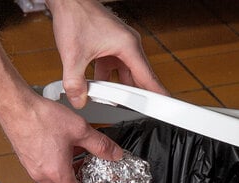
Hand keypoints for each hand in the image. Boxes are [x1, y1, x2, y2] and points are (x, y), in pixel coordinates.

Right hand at [0, 89, 120, 182]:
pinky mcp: (26, 159)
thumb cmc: (40, 117)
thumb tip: (114, 154)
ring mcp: (32, 168)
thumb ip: (100, 144)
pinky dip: (55, 173)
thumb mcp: (79, 130)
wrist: (14, 105)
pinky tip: (63, 158)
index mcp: (56, 173)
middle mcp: (42, 175)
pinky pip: (43, 175)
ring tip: (78, 172)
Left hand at [46, 0, 167, 107]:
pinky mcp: (111, 47)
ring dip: (119, 88)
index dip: (158, 95)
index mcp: (128, 46)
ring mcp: (121, 46)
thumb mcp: (72, 54)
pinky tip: (98, 88)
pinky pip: (116, 69)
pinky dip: (109, 80)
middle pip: (139, 78)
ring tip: (112, 101)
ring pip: (127, 75)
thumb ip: (75, 82)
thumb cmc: (74, 15)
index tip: (166, 108)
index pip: (148, 77)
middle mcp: (128, 45)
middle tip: (136, 112)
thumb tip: (79, 101)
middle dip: (136, 96)